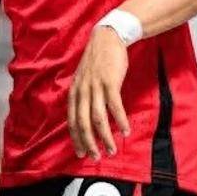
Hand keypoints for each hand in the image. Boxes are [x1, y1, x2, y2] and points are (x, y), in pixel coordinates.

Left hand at [67, 26, 130, 159]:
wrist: (107, 38)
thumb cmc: (97, 61)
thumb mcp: (84, 79)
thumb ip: (83, 97)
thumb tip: (87, 118)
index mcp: (74, 91)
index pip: (72, 120)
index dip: (76, 138)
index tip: (81, 153)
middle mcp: (82, 91)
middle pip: (83, 123)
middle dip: (89, 143)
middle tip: (96, 157)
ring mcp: (95, 86)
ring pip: (98, 118)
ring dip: (105, 136)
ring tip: (112, 149)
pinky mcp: (110, 82)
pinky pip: (114, 106)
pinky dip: (120, 120)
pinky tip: (125, 131)